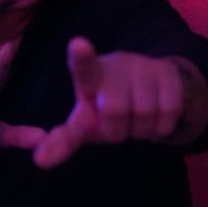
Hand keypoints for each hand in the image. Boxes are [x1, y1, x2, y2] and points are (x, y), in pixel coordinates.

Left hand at [31, 38, 192, 168]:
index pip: (83, 67)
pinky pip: (169, 112)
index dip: (81, 57)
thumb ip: (63, 140)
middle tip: (119, 125)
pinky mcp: (168, 73)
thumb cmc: (106, 111)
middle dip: (118, 129)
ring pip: (145, 113)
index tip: (78, 44)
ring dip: (141, 130)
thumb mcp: (85, 124)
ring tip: (136, 120)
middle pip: (116, 110)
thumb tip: (39, 161)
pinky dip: (161, 127)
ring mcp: (144, 66)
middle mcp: (116, 64)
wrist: (150, 95)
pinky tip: (155, 119)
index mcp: (90, 77)